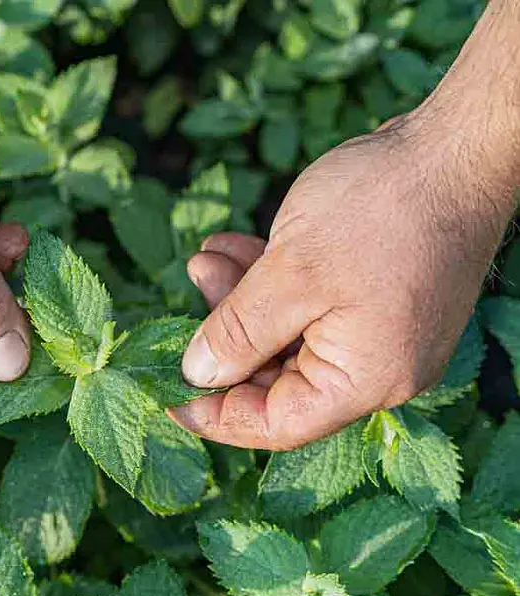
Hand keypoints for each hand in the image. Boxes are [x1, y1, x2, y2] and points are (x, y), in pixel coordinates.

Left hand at [171, 114, 515, 449]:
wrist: (456, 146)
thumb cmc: (383, 207)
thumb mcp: (292, 272)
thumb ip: (241, 332)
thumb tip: (197, 375)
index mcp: (365, 379)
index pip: (278, 424)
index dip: (216, 414)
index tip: (166, 394)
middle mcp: (377, 367)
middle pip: (278, 378)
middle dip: (224, 337)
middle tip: (188, 293)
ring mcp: (378, 332)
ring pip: (288, 335)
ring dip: (241, 300)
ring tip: (205, 259)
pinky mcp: (374, 298)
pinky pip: (310, 305)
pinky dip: (270, 282)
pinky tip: (234, 248)